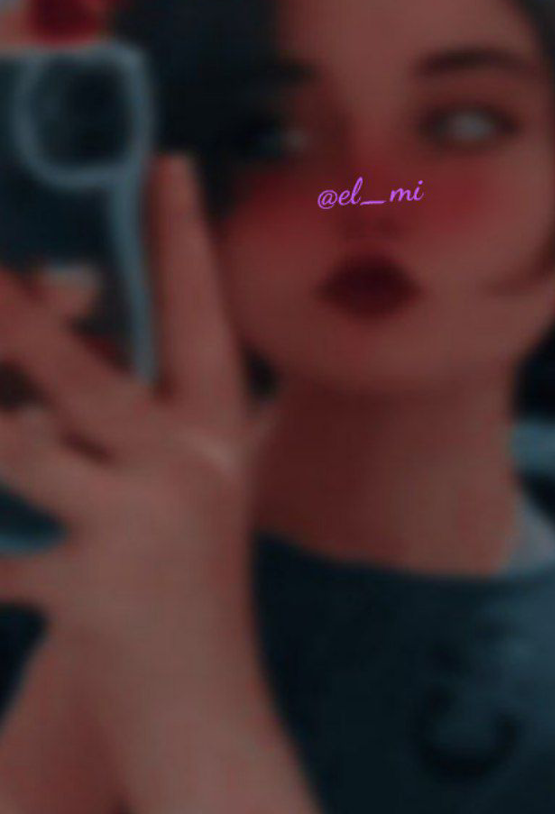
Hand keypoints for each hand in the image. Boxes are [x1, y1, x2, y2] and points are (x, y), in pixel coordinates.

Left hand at [0, 152, 264, 692]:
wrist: (204, 707)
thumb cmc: (186, 574)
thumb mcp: (184, 483)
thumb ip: (138, 415)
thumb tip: (50, 348)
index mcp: (219, 428)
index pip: (199, 315)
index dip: (180, 237)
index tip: (162, 162)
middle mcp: (192, 464)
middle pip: (86, 372)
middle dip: (19, 314)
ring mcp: (145, 527)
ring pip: (25, 448)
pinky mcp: (95, 592)